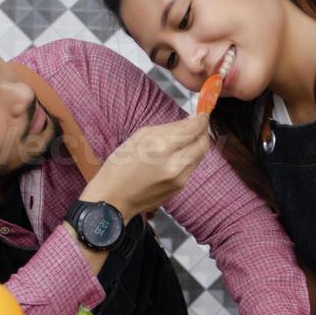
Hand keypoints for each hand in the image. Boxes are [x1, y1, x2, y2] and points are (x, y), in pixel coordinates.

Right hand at [82, 115, 209, 217]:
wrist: (113, 200)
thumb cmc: (120, 166)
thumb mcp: (139, 137)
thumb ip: (167, 128)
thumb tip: (190, 121)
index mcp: (160, 148)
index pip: (193, 129)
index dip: (201, 119)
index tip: (201, 114)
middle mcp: (174, 165)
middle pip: (203, 143)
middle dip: (203, 131)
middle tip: (197, 123)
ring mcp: (179, 180)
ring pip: (200, 156)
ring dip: (197, 144)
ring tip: (186, 137)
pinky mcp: (180, 189)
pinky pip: (191, 167)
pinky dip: (189, 157)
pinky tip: (178, 154)